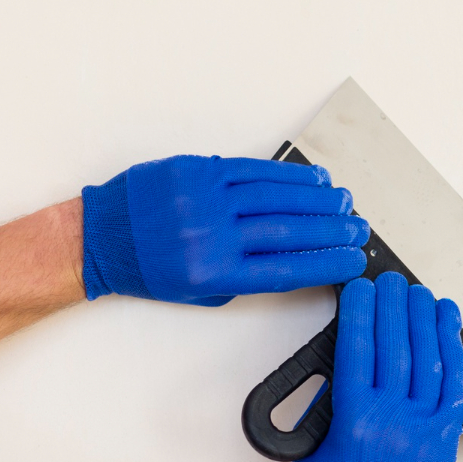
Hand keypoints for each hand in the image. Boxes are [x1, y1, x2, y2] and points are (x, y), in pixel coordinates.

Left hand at [80, 155, 369, 305]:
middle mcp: (212, 236)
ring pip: (278, 197)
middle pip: (290, 231)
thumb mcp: (201, 291)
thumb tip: (299, 259)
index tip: (353, 260)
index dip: (327, 263)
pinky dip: (289, 175)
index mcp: (214, 273)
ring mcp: (206, 199)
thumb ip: (248, 276)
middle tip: (359, 229)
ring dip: (319, 200)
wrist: (103, 236)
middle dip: (333, 230)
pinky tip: (314, 179)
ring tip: (345, 203)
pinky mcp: (199, 170)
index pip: (287, 269)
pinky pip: (254, 171)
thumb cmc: (151, 268)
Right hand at [292, 272, 462, 461]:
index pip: (357, 347)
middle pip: (394, 344)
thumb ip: (330, 403)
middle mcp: (391, 417)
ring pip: (427, 359)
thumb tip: (347, 361)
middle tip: (392, 280)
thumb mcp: (315, 446)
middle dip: (393, 306)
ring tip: (420, 294)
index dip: (360, 311)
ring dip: (424, 320)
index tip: (361, 288)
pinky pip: (452, 384)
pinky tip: (448, 326)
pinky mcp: (445, 437)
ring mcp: (422, 426)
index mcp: (353, 417)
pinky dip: (451, 350)